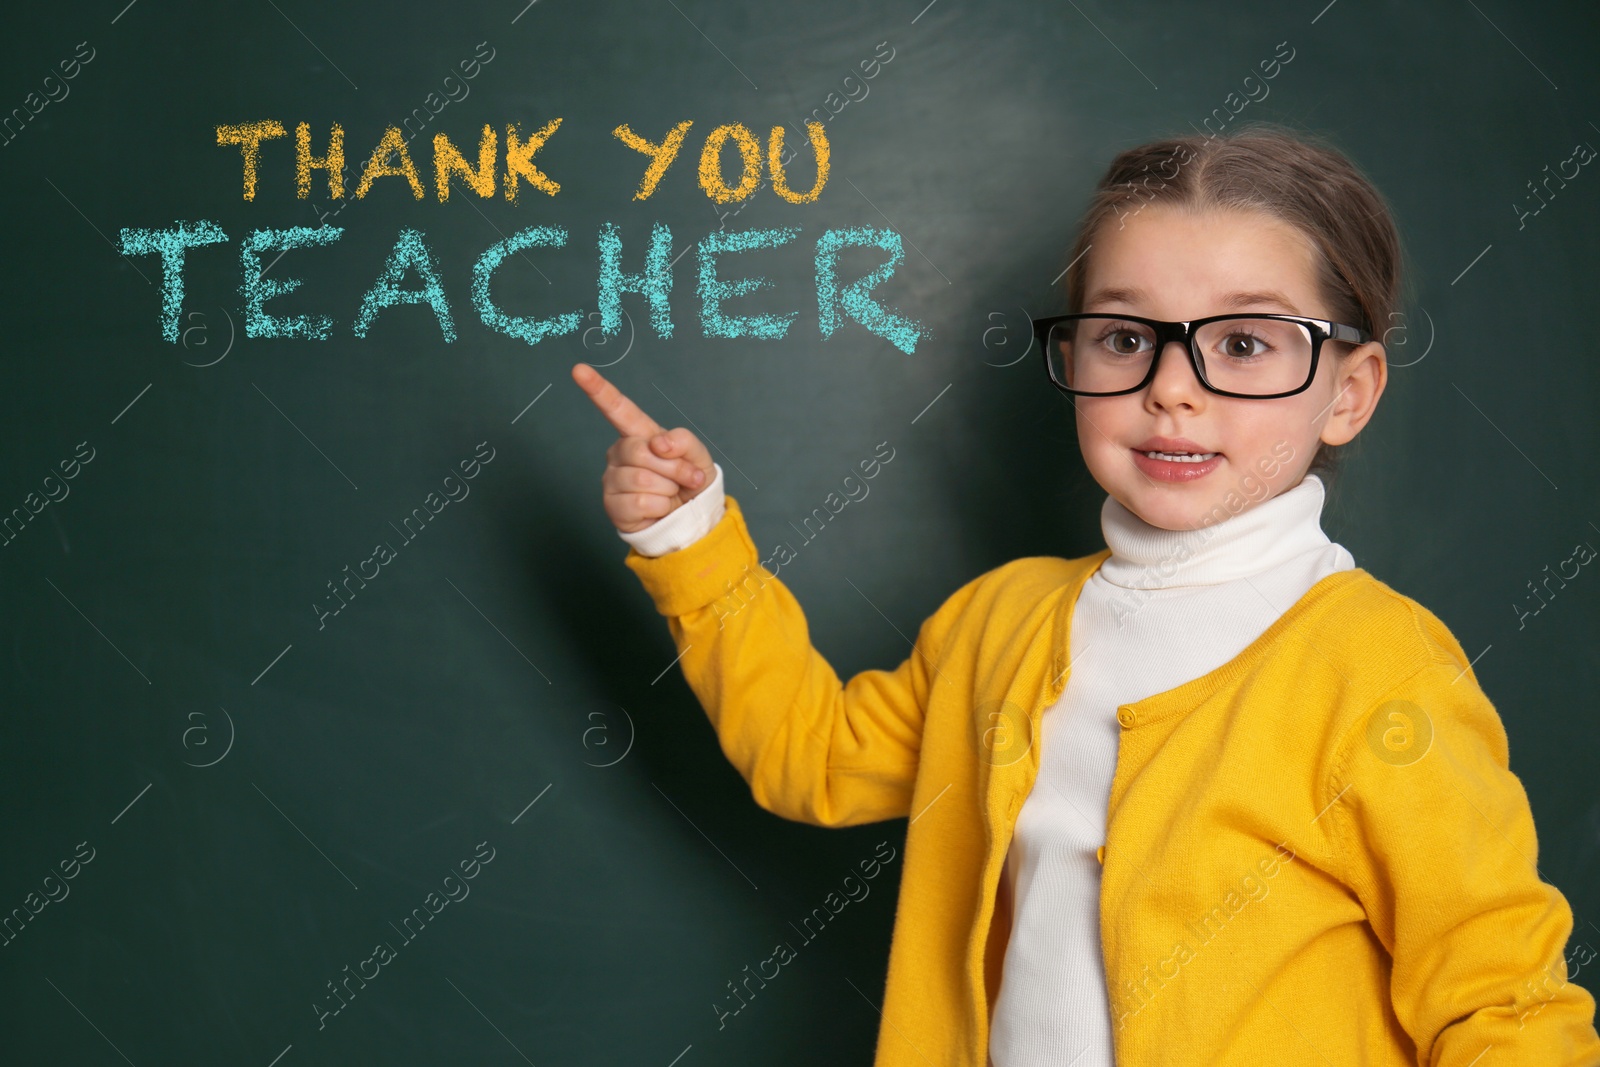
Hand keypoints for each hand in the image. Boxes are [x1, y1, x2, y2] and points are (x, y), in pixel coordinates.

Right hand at [571, 362, 715, 533]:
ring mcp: (613, 479)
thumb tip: (659, 444)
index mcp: (639, 434)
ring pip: (643, 479)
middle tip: (686, 478)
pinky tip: (660, 508)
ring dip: (669, 489)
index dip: (598, 390)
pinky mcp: (612, 505)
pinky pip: (641, 502)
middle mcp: (620, 453)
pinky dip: (661, 507)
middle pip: (641, 451)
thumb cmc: (690, 482)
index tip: (579, 370)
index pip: (618, 409)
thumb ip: (684, 441)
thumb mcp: (698, 456)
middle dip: (674, 467)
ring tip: (671, 494)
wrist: (691, 519)